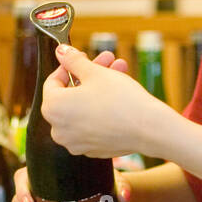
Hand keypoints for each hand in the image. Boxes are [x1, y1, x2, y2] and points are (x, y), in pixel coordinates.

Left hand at [41, 44, 167, 158]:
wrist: (148, 129)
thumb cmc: (120, 99)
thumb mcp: (95, 73)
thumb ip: (73, 60)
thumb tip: (61, 51)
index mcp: (53, 108)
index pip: (52, 82)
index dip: (69, 66)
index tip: (83, 58)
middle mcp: (58, 130)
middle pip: (70, 96)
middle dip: (88, 76)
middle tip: (106, 62)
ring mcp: (75, 143)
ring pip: (82, 109)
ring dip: (97, 90)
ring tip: (119, 73)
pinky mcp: (91, 150)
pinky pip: (91, 125)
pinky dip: (100, 111)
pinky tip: (118, 97)